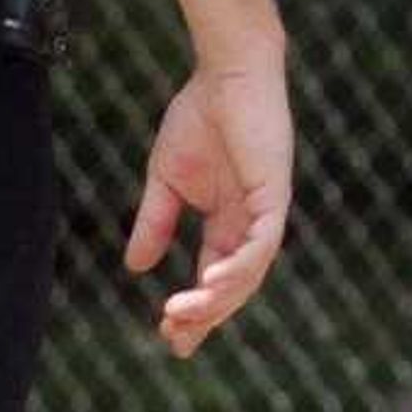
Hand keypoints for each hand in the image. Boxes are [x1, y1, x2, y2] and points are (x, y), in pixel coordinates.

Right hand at [128, 54, 293, 357]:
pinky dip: (241, 265)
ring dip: (217, 297)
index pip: (216, 277)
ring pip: (249, 271)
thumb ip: (156, 222)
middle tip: (174, 336)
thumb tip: (135, 268)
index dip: (196, 309)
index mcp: (229, 221)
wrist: (225, 73)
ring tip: (182, 314)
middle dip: (205, 314)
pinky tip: (212, 280)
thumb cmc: (200, 117)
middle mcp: (252, 222)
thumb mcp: (166, 180)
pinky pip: (263, 241)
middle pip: (234, 285)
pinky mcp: (275, 192)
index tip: (169, 338)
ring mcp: (267, 209)